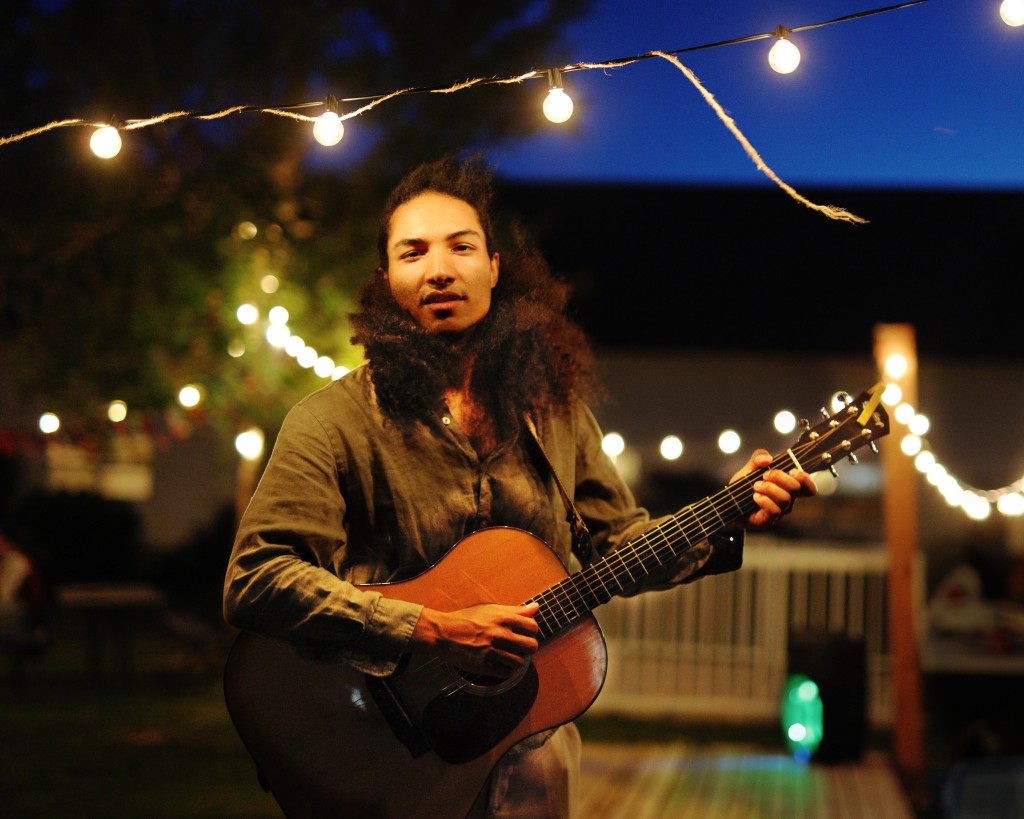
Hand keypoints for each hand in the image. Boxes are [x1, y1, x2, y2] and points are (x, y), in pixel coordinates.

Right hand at [410, 601, 539, 677]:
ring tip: (508, 656)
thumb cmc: (467, 619)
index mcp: (503, 618)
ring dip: (516, 660)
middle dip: (527, 647)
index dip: (530, 631)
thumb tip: (536, 607)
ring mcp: (492, 651)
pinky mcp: (484, 666)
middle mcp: (500, 634)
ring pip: (520, 662)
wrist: (444, 633)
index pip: (532, 627)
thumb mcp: (490, 609)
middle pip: (531, 646)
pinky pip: (507, 673)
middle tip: (519, 647)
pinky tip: (500, 664)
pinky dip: (506, 670)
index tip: (523, 633)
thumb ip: (515, 610)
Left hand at [731, 449, 816, 530]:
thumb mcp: (749, 468)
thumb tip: (768, 459)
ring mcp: (780, 511)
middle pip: (796, 488)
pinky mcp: (770, 520)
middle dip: (779, 477)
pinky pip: (775, 510)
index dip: (804, 477)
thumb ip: (758, 457)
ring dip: (769, 488)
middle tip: (764, 475)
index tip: (790, 470)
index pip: (809, 486)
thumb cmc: (744, 487)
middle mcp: (788, 499)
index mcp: (787, 486)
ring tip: (755, 486)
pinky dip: (764, 500)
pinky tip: (755, 496)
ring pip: (785, 498)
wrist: (730, 505)